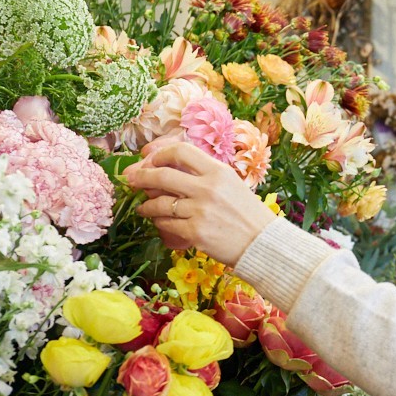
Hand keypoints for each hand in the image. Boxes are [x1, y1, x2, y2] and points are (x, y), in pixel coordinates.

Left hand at [124, 141, 276, 265]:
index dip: (160, 154)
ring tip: (143, 208)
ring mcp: (200, 210)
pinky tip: (158, 222)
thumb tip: (168, 169)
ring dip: (146, 205)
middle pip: (162, 174)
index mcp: (218, 171)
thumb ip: (204, 175)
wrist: (262, 244)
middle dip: (141, 176)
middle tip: (133, 180)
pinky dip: (158, 222)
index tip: (150, 160)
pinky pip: (165, 223)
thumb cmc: (247, 214)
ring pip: (158, 202)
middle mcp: (208, 188)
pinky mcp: (195, 232)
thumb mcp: (230, 185)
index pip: (180, 151)